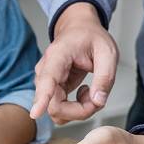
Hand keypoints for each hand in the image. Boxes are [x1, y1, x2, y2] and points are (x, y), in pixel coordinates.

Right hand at [32, 2, 118, 124]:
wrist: (78, 30)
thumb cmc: (90, 37)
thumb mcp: (107, 52)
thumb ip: (105, 77)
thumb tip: (98, 101)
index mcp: (57, 56)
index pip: (47, 80)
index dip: (42, 99)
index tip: (35, 113)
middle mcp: (45, 71)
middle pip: (54, 105)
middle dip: (80, 110)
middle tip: (98, 98)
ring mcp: (46, 83)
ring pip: (56, 111)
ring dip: (79, 110)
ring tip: (92, 92)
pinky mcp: (50, 91)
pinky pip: (60, 109)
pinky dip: (77, 109)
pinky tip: (85, 93)